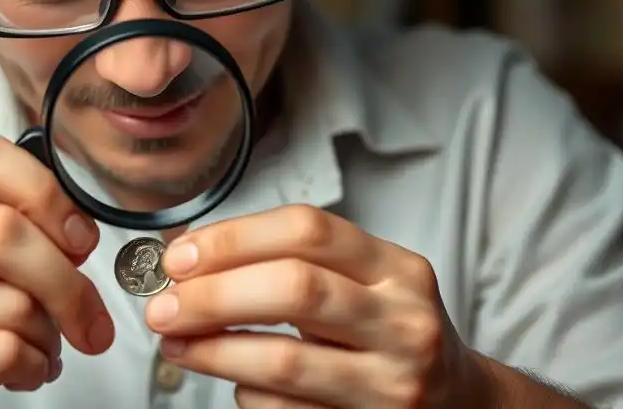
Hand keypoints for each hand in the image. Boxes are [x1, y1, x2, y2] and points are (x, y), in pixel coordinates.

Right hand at [0, 129, 114, 408]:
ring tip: (39, 346)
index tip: (77, 236)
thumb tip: (79, 233)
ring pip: (13, 300)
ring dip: (48, 334)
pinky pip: (4, 349)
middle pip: (3, 230)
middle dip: (66, 280)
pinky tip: (23, 370)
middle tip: (89, 315)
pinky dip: (33, 365)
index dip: (41, 189)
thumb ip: (17, 229)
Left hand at [144, 205, 484, 408]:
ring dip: (213, 351)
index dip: (233, 239)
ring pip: (286, 361)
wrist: (458, 401)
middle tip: (163, 305)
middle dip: (214, 295)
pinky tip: (236, 380)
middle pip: (294, 289)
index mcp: (395, 269)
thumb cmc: (390, 332)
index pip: (307, 230)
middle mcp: (402, 321)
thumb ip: (293, 263)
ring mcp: (391, 382)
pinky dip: (246, 394)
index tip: (181, 257)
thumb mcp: (363, 282)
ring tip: (176, 342)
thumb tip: (191, 260)